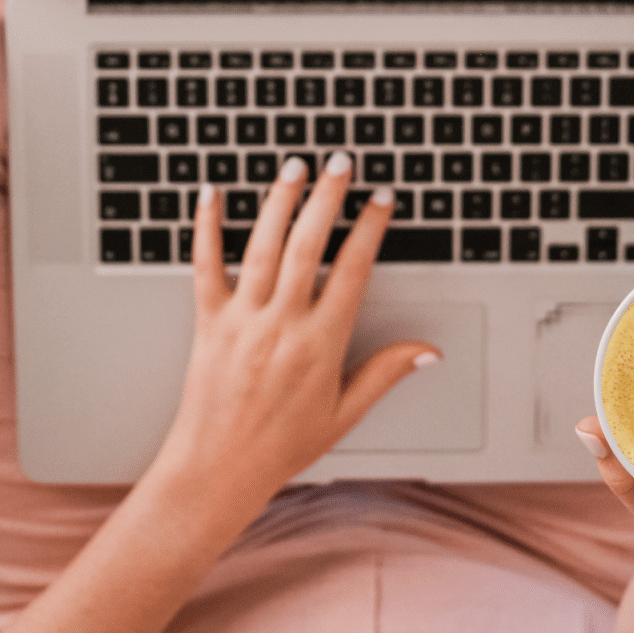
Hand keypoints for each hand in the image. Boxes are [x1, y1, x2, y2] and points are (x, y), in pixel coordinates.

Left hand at [159, 153, 437, 508]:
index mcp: (321, 344)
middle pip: (308, 245)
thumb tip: (428, 351)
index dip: (371, 229)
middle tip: (341, 163)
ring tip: (295, 166)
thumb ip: (385, 373)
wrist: (218, 469)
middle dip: (327, 198)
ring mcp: (242, 320)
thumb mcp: (345, 412)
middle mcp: (282, 325)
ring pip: (263, 246)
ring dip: (280, 201)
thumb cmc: (281, 447)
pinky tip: (210, 193)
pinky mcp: (207, 322)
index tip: (382, 200)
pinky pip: (205, 265)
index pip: (353, 270)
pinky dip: (206, 227)